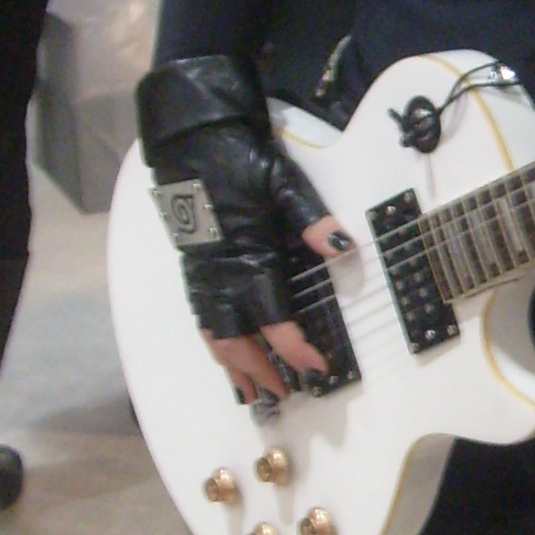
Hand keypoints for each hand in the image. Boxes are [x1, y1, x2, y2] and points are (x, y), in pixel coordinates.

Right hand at [136, 54, 352, 401]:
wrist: (191, 139)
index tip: (317, 368)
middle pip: (236, 337)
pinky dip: (214, 343)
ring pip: (213, 333)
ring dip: (233, 366)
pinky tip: (224, 356)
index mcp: (246, 256)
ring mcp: (201, 272)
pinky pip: (200, 317)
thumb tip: (343, 249)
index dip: (294, 346)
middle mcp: (220, 273)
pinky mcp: (192, 266)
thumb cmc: (241, 159)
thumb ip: (310, 218)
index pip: (272, 316)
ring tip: (250, 392)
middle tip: (283, 394)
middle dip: (259, 369)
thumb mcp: (282, 182)